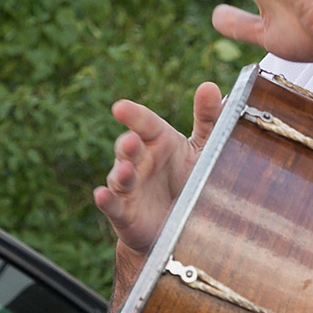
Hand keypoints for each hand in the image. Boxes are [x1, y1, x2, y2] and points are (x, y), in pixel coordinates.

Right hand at [95, 85, 222, 257]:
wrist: (180, 225)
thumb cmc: (188, 179)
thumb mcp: (203, 147)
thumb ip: (208, 118)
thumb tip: (211, 87)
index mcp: (158, 141)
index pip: (144, 123)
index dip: (133, 115)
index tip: (120, 107)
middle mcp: (140, 161)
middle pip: (128, 147)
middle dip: (128, 144)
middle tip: (133, 140)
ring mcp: (130, 187)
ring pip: (120, 176)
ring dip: (122, 173)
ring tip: (128, 170)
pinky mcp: (124, 213)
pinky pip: (112, 205)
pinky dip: (106, 200)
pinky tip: (101, 195)